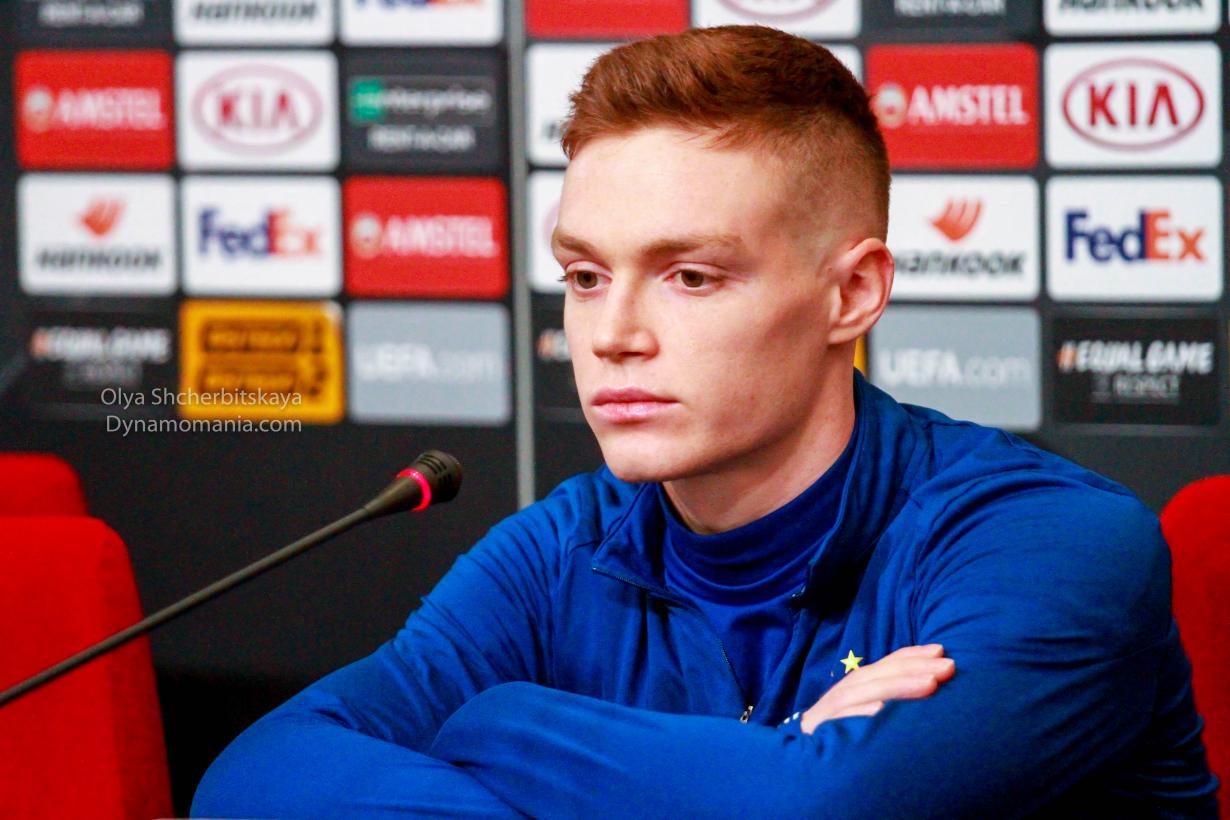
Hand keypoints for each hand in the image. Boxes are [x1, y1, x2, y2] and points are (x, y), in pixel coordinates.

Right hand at [799, 644, 954, 733]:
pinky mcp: (819, 733)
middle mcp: (843, 696)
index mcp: (856, 688)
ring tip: (929, 684)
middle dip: (913, 669)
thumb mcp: (867, 712)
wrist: (803, 763)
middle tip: (947, 667)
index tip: (940, 650)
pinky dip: (860, 714)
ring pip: (862, 694)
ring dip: (896, 687)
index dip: (911, 656)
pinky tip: (881, 711)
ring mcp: (829, 714)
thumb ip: (890, 697)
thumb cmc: (843, 738)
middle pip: (876, 676)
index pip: (884, 666)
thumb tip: (930, 681)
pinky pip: (840, 723)